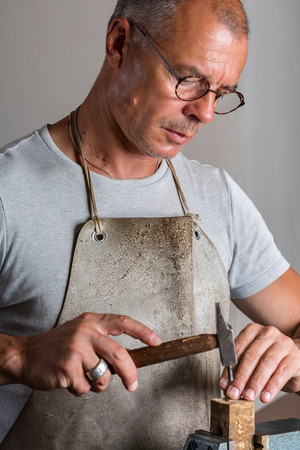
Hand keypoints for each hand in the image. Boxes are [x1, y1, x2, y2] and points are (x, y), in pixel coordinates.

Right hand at [2, 313, 161, 395]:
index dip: (143, 331)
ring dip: (96, 384)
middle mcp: (86, 332)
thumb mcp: (80, 332)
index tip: (156, 341)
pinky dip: (80, 389)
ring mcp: (77, 350)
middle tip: (132, 384)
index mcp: (91, 321)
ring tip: (82, 375)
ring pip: (103, 376)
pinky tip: (68, 379)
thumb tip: (126, 359)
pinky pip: (86, 388)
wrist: (25, 355)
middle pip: (120, 355)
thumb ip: (101, 339)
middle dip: (130, 374)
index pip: (123, 322)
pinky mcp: (68, 368)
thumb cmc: (56, 345)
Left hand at [219, 323, 299, 402]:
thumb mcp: (253, 359)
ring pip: (266, 363)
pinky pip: (282, 372)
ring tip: (248, 396)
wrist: (295, 359)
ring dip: (255, 382)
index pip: (238, 349)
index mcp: (253, 330)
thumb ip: (240, 368)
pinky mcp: (295, 357)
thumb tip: (227, 385)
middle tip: (234, 392)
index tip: (224, 384)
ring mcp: (283, 343)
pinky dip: (272, 387)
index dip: (229, 368)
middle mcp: (268, 333)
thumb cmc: (270, 359)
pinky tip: (265, 396)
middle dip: (241, 377)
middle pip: (251, 356)